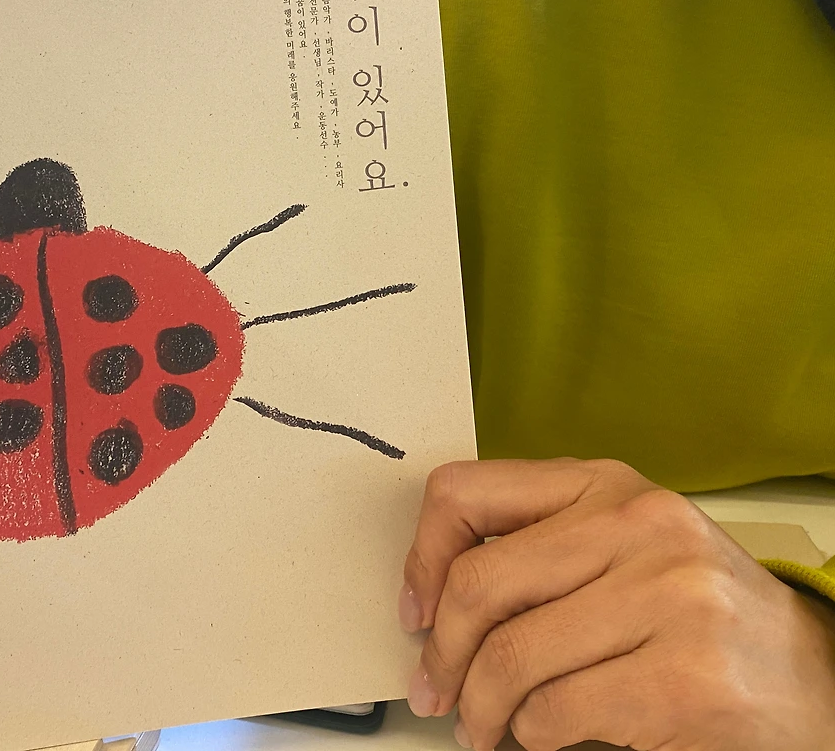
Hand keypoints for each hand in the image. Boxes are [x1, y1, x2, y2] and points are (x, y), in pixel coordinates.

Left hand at [399, 458, 834, 749]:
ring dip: (480, 708)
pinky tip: (540, 737)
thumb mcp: (620, 548)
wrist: (816, 677)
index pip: (465, 494)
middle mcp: (636, 526)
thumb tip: (431, 600)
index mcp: (605, 485)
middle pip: (479, 585)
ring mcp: (667, 599)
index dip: (421, 559)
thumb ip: (539, 548)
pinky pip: (555, 712)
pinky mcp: (683, 678)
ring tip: (482, 727)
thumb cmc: (698, 615)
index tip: (416, 612)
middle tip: (434, 692)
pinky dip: (530, 736)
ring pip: (511, 657)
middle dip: (442, 653)